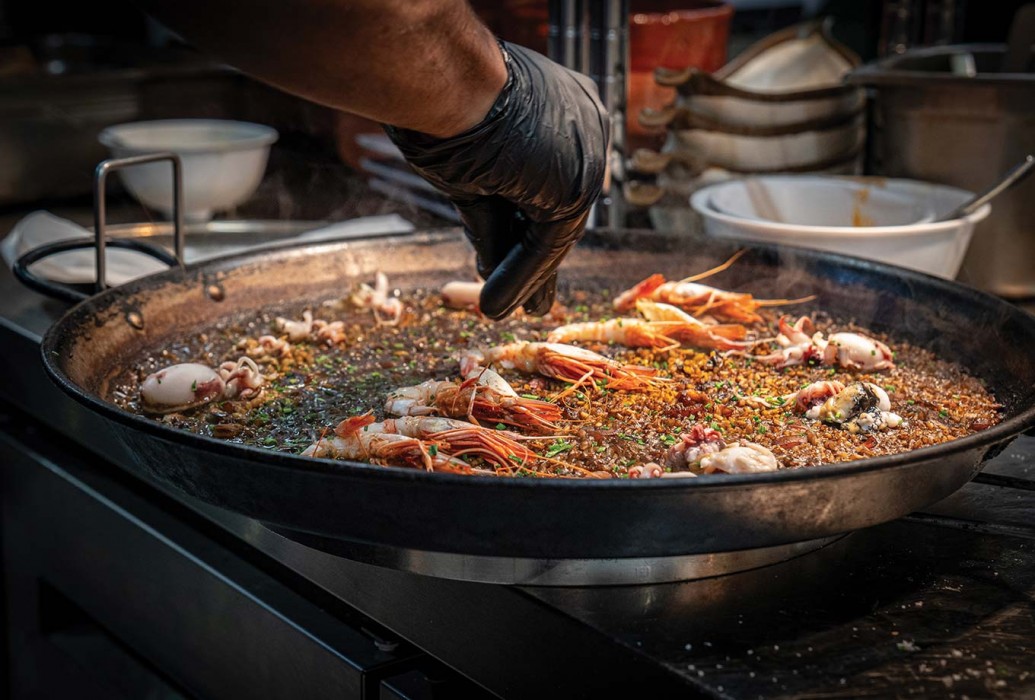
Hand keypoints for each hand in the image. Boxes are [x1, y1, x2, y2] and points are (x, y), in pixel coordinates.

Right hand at [384, 42, 609, 319]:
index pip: (546, 178)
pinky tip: (499, 306)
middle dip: (537, 260)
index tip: (518, 251)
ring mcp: (583, 157)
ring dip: (526, 278)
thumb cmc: (446, 106)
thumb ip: (491, 217)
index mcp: (561, 106)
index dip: (528, 224)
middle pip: (553, 208)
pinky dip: (520, 277)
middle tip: (536, 300)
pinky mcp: (573, 188)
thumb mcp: (474, 169)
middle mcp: (581, 128)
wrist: (447, 82)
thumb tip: (488, 268)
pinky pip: (545, 244)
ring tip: (516, 314)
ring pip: (550, 231)